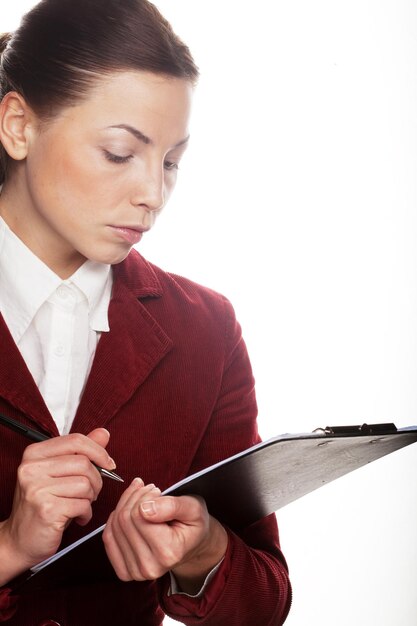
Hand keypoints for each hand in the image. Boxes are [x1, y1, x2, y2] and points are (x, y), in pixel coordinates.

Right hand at [0, 428, 114, 583]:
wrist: (20, 540)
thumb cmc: (44, 505)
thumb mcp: (60, 473)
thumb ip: (81, 452)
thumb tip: (103, 433)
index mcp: (35, 454)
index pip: (75, 440)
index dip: (98, 451)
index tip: (108, 463)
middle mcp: (32, 469)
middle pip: (83, 463)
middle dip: (96, 480)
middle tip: (91, 493)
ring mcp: (37, 489)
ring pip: (85, 484)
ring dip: (90, 498)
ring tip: (80, 506)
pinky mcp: (46, 510)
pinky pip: (83, 505)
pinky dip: (86, 513)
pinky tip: (77, 517)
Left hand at [103, 478, 227, 593]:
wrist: (192, 544)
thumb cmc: (193, 523)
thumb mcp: (193, 507)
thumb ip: (171, 506)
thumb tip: (144, 509)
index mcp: (169, 552)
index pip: (139, 514)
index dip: (145, 495)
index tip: (157, 490)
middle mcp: (150, 567)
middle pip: (125, 520)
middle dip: (134, 498)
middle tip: (149, 492)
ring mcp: (136, 572)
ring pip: (114, 526)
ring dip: (125, 505)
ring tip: (142, 500)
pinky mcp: (125, 572)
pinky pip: (108, 539)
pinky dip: (115, 520)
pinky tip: (129, 513)